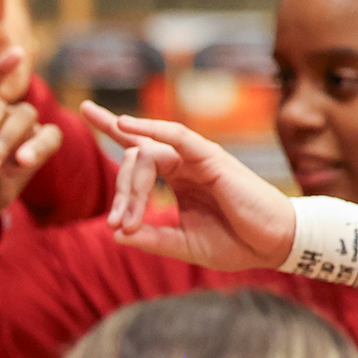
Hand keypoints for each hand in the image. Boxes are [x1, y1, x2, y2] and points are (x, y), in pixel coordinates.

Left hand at [81, 101, 294, 269]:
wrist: (273, 246)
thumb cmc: (235, 242)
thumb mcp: (184, 244)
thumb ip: (152, 237)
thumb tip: (116, 235)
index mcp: (176, 177)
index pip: (137, 147)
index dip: (110, 127)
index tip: (84, 111)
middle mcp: (183, 162)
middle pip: (134, 159)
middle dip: (120, 194)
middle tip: (119, 226)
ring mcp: (196, 157)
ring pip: (147, 154)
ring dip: (130, 187)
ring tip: (126, 218)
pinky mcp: (210, 157)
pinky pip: (176, 136)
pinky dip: (151, 128)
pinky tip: (123, 123)